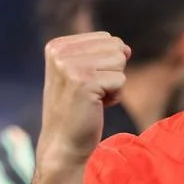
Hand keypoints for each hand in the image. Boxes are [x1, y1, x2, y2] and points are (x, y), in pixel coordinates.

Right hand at [31, 32, 129, 183]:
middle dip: (111, 72)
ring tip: (93, 99)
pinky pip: (121, 81)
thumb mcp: (81, 72)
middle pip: (115, 47)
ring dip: (113, 84)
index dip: (105, 64)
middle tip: (91, 92)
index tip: (85, 83)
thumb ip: (100, 53)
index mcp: (57, 46)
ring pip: (120, 62)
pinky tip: (96, 107)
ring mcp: (70, 66)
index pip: (106, 38)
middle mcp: (60, 52)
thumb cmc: (77, 109)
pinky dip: (115, 97)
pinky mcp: (84, 82)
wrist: (63, 144)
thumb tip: (126, 48)